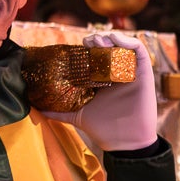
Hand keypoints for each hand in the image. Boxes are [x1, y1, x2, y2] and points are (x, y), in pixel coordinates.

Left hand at [43, 33, 157, 150]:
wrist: (124, 141)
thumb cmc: (104, 128)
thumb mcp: (77, 116)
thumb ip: (58, 112)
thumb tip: (35, 109)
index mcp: (104, 79)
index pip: (95, 56)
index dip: (87, 48)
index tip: (77, 47)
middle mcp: (117, 73)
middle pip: (108, 47)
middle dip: (96, 41)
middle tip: (87, 43)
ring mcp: (131, 71)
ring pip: (122, 45)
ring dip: (109, 39)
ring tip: (97, 42)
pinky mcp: (143, 71)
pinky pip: (138, 49)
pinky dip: (126, 40)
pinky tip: (113, 40)